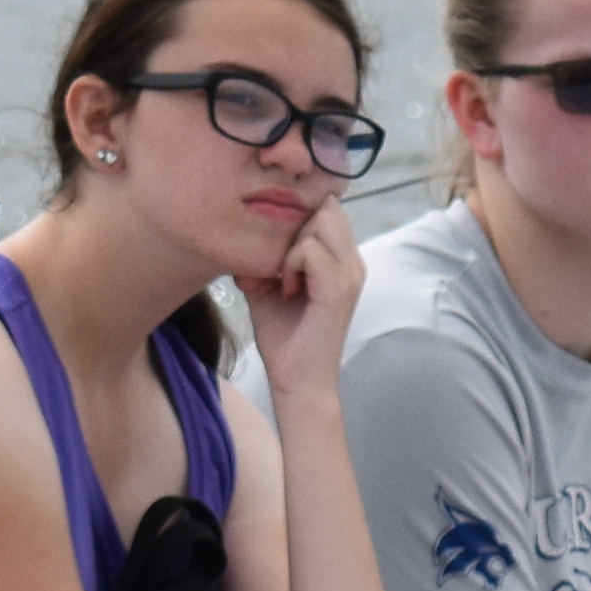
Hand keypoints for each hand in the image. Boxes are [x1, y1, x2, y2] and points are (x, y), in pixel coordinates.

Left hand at [241, 182, 371, 380]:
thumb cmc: (284, 338)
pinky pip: (310, 250)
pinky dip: (290, 263)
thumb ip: (263, 258)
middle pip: (326, 208)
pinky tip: (285, 289)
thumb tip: (238, 233)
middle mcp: (352, 262)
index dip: (299, 217)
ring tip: (283, 278)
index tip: (276, 246)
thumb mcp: (267, 287)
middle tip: (279, 264)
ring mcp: (350, 274)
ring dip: (292, 244)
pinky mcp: (339, 288)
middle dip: (295, 226)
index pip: (327, 209)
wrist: (298, 383)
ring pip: (321, 220)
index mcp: (342, 260)